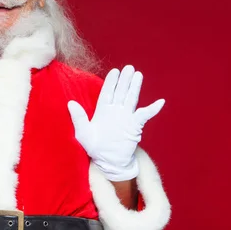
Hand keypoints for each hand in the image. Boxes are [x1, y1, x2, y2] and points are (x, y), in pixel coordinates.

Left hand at [68, 65, 163, 180]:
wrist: (109, 161)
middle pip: (121, 92)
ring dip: (135, 87)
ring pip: (131, 99)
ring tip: (138, 75)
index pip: (107, 92)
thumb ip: (78, 118)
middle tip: (129, 67)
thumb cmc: (95, 148)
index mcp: (102, 110)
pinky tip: (159, 102)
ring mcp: (126, 117)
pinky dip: (152, 109)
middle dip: (124, 80)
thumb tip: (70, 103)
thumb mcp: (83, 133)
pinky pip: (144, 115)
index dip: (111, 81)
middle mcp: (115, 111)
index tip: (114, 71)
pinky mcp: (134, 126)